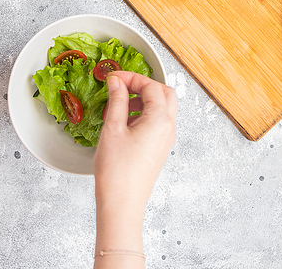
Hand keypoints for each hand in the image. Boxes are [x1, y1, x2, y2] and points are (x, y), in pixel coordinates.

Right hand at [94, 71, 176, 213]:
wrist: (122, 203)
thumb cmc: (117, 171)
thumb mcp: (113, 128)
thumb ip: (117, 100)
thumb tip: (117, 82)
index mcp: (160, 119)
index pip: (151, 86)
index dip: (131, 78)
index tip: (113, 78)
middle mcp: (168, 128)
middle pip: (164, 93)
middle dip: (143, 86)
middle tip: (121, 86)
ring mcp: (166, 139)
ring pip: (162, 108)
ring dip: (143, 100)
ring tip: (118, 106)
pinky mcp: (160, 148)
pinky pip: (158, 123)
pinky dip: (144, 114)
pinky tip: (124, 122)